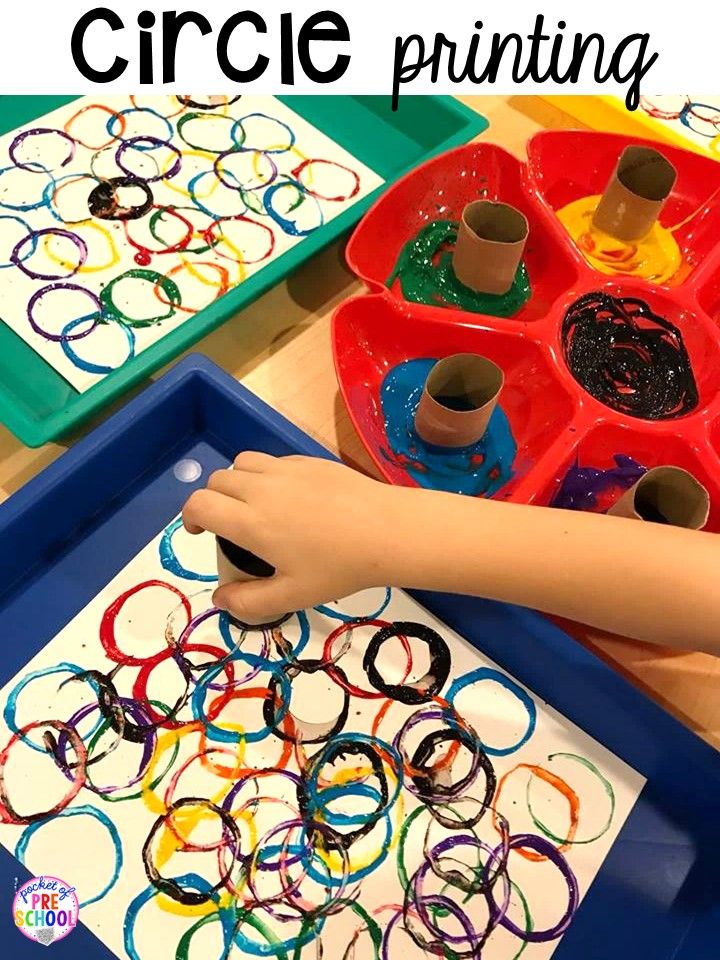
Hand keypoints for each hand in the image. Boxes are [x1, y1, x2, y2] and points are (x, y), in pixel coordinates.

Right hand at [182, 452, 404, 622]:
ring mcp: (286, 470)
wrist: (387, 531)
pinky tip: (287, 497)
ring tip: (252, 505)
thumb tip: (220, 600)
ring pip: (242, 463)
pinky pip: (272, 460)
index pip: (199, 505)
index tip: (197, 532)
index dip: (189, 517)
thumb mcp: (292, 596)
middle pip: (217, 481)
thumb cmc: (338, 567)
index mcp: (250, 522)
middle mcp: (260, 488)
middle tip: (227, 525)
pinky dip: (265, 474)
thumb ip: (249, 601)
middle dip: (212, 501)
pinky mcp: (308, 460)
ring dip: (236, 482)